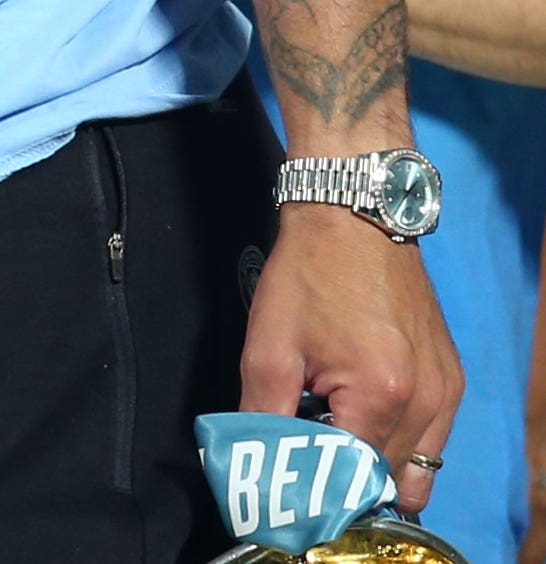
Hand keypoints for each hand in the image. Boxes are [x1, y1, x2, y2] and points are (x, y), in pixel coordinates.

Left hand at [244, 203, 460, 516]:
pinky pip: (431, 438)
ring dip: (376, 465)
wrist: (353, 220)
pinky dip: (398, 441)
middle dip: (349, 480)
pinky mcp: (452, 380)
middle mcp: (428, 402)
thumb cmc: (309, 276)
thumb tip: (255, 462)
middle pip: (389, 478)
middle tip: (310, 465)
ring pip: (416, 466)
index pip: (356, 478)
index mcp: (382, 395)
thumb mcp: (268, 347)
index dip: (321, 487)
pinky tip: (359, 417)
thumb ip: (263, 414)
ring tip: (333, 440)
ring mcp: (447, 392)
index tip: (292, 482)